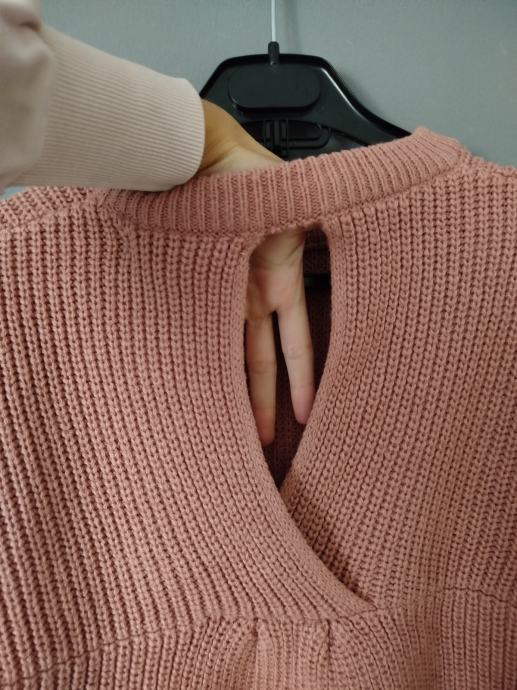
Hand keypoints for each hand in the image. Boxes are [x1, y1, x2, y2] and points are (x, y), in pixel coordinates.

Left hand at [196, 100, 314, 445]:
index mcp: (283, 278)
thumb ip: (313, 221)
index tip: (310, 412)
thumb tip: (356, 220)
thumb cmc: (247, 171)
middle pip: (263, 359)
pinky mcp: (203, 286)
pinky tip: (205, 387)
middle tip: (269, 440)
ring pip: (237, 354)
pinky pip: (210, 330)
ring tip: (242, 430)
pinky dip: (211, 357)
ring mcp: (229, 294)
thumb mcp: (293, 200)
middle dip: (268, 399)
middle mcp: (257, 293)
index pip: (296, 342)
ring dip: (241, 391)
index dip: (304, 379)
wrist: (202, 155)